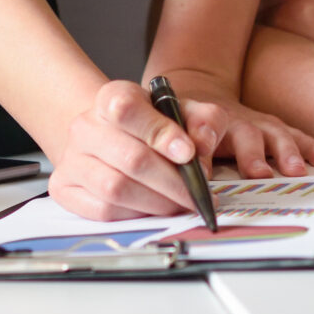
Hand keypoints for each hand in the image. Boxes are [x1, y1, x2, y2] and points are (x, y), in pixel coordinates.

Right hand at [43, 74, 313, 220]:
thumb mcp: (178, 106)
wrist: (90, 124)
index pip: (133, 107)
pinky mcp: (66, 189)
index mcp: (115, 97)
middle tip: (202, 197)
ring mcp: (75, 157)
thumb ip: (202, 118)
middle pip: (134, 161)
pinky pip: (102, 210)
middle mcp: (91, 124)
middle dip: (174, 184)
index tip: (191, 152)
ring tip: (184, 206)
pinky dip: (134, 216)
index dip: (164, 131)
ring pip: (121, 190)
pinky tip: (155, 212)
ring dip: (159, 203)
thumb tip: (248, 140)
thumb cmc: (146, 118)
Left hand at [162, 68, 313, 179]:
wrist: (196, 96)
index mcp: (197, 117)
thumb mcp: (166, 134)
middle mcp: (230, 118)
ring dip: (284, 152)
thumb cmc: (179, 125)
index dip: (203, 142)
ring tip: (294, 172)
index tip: (203, 165)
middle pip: (243, 132)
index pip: (201, 124)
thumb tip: (174, 183)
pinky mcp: (270, 128)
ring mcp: (253, 122)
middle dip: (251, 154)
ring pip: (271, 133)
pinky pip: (293, 135)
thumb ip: (169, 155)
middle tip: (257, 174)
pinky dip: (310, 146)